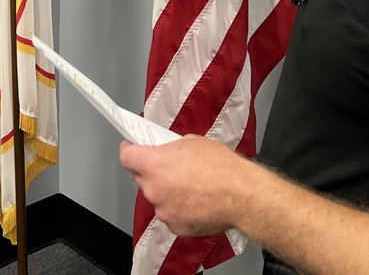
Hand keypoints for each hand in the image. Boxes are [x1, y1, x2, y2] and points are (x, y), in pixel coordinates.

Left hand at [120, 136, 246, 235]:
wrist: (242, 195)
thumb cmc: (222, 168)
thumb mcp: (192, 142)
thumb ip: (171, 148)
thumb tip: (166, 152)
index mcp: (154, 164)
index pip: (126, 157)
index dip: (129, 150)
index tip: (132, 147)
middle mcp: (154, 189)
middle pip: (140, 178)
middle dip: (151, 171)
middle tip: (169, 166)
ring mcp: (164, 210)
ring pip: (156, 197)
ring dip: (166, 191)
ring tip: (189, 186)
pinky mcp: (176, 226)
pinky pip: (170, 214)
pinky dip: (178, 208)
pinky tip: (195, 201)